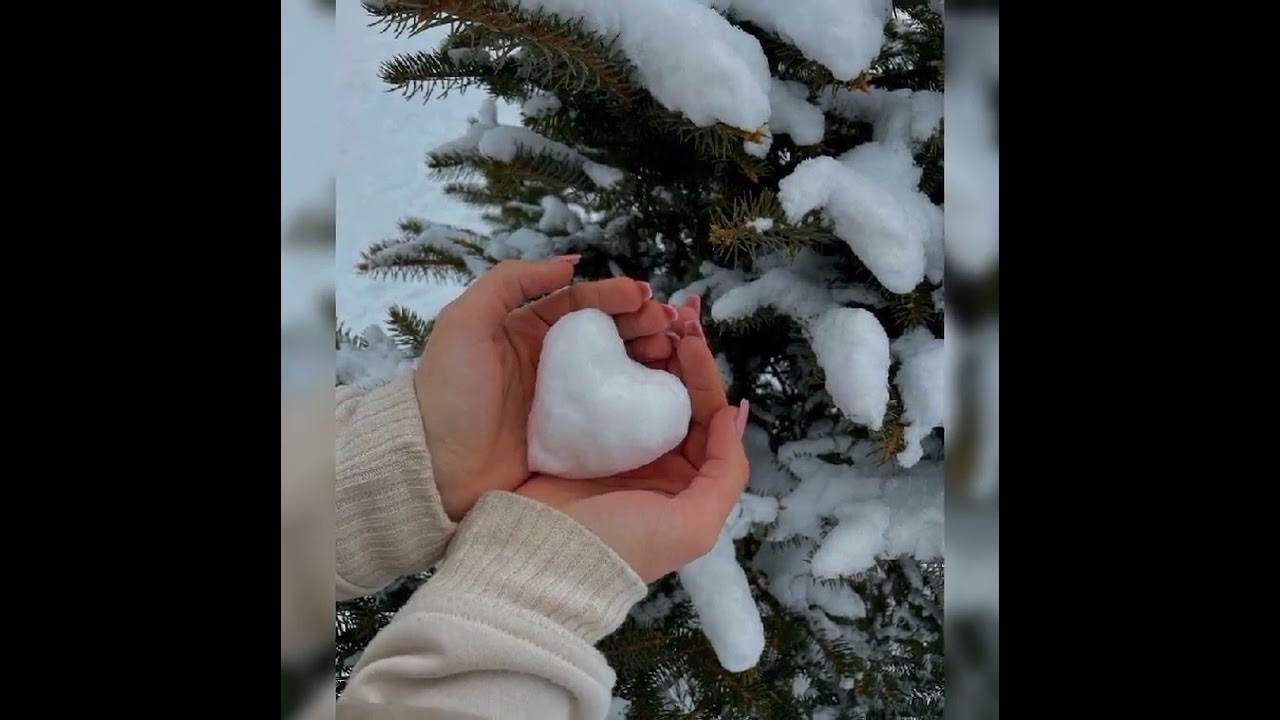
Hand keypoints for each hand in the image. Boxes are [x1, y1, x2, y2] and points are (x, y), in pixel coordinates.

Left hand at [416, 257, 681, 519]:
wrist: (432, 467)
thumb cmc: (447, 390)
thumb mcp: (465, 322)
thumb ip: (511, 282)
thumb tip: (567, 262)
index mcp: (526, 331)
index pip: (580, 304)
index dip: (613, 295)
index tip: (643, 296)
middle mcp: (549, 363)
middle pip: (606, 335)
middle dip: (641, 323)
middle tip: (669, 324)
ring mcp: (564, 403)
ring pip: (616, 371)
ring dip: (647, 357)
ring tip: (672, 352)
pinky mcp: (573, 439)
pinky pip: (613, 415)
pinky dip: (639, 401)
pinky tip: (662, 393)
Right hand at [517, 315, 749, 581]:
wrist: (540, 560)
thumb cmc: (621, 546)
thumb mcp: (693, 525)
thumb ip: (726, 472)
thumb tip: (734, 415)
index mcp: (685, 479)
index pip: (706, 415)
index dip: (703, 374)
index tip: (691, 337)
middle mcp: (653, 459)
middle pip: (674, 394)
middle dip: (678, 353)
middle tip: (675, 312)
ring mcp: (613, 446)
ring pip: (639, 385)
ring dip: (645, 351)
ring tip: (645, 315)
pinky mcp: (575, 435)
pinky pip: (600, 390)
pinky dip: (608, 362)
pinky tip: (608, 334)